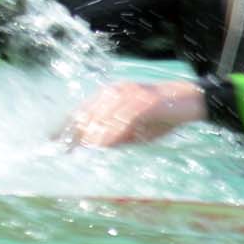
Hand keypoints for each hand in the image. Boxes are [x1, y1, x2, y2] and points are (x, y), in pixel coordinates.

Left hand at [59, 79, 205, 148]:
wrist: (193, 101)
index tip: (50, 143)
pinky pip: (125, 117)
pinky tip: (104, 144)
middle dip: (73, 133)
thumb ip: (115, 138)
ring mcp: (130, 94)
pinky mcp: (145, 100)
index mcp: (109, 97)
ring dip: (91, 134)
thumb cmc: (161, 118)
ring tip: (80, 151)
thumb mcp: (135, 132)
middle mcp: (116, 92)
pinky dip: (113, 131)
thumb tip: (94, 151)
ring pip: (104, 114)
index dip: (65, 127)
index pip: (82, 111)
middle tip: (61, 150)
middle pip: (88, 112)